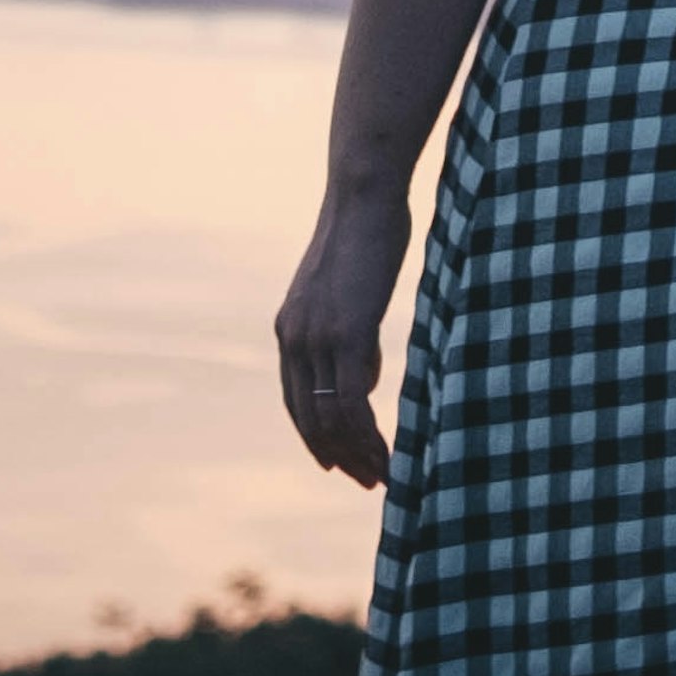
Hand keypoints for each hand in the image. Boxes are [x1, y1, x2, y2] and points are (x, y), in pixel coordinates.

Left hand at [277, 178, 412, 485]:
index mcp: (289, 329)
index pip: (297, 402)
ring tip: (383, 474)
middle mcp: (294, 339)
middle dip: (339, 457)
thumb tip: (365, 381)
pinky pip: (353, 404)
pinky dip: (368, 437)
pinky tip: (386, 451)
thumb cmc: (366, 235)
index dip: (317, 438)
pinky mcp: (346, 334)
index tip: (339, 464)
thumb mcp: (350, 295)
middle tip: (368, 480)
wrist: (363, 195)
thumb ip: (350, 337)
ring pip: (331, 420)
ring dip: (357, 455)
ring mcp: (317, 338)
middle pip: (310, 420)